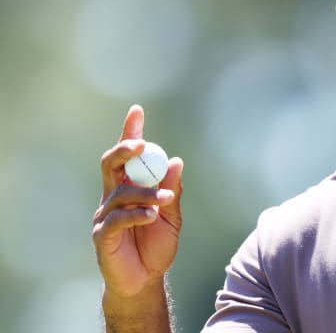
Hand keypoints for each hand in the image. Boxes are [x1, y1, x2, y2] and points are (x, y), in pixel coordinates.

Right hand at [92, 105, 183, 298]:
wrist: (144, 280)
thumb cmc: (156, 246)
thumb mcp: (172, 217)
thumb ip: (172, 191)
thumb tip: (177, 162)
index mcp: (130, 187)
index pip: (127, 156)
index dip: (130, 132)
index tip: (137, 110)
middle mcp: (113, 196)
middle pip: (111, 164)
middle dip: (124, 149)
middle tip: (140, 144)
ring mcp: (105, 215)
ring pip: (122, 192)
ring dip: (146, 193)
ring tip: (165, 201)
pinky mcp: (102, 235)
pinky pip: (118, 218)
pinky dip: (137, 213)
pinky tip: (151, 216)